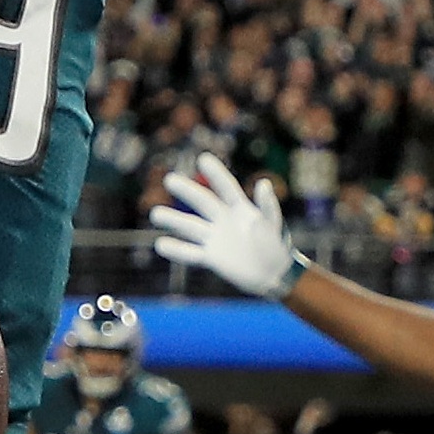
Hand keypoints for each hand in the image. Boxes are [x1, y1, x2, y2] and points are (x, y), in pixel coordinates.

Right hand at [152, 155, 303, 297]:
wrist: (274, 274)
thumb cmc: (278, 247)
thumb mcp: (274, 225)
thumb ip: (268, 206)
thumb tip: (263, 183)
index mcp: (241, 209)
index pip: (226, 188)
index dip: (216, 174)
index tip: (203, 158)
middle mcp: (224, 220)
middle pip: (202, 203)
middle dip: (187, 191)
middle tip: (169, 179)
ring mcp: (216, 239)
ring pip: (191, 227)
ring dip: (173, 220)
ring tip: (155, 213)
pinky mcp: (211, 258)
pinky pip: (191, 253)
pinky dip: (177, 250)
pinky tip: (161, 244)